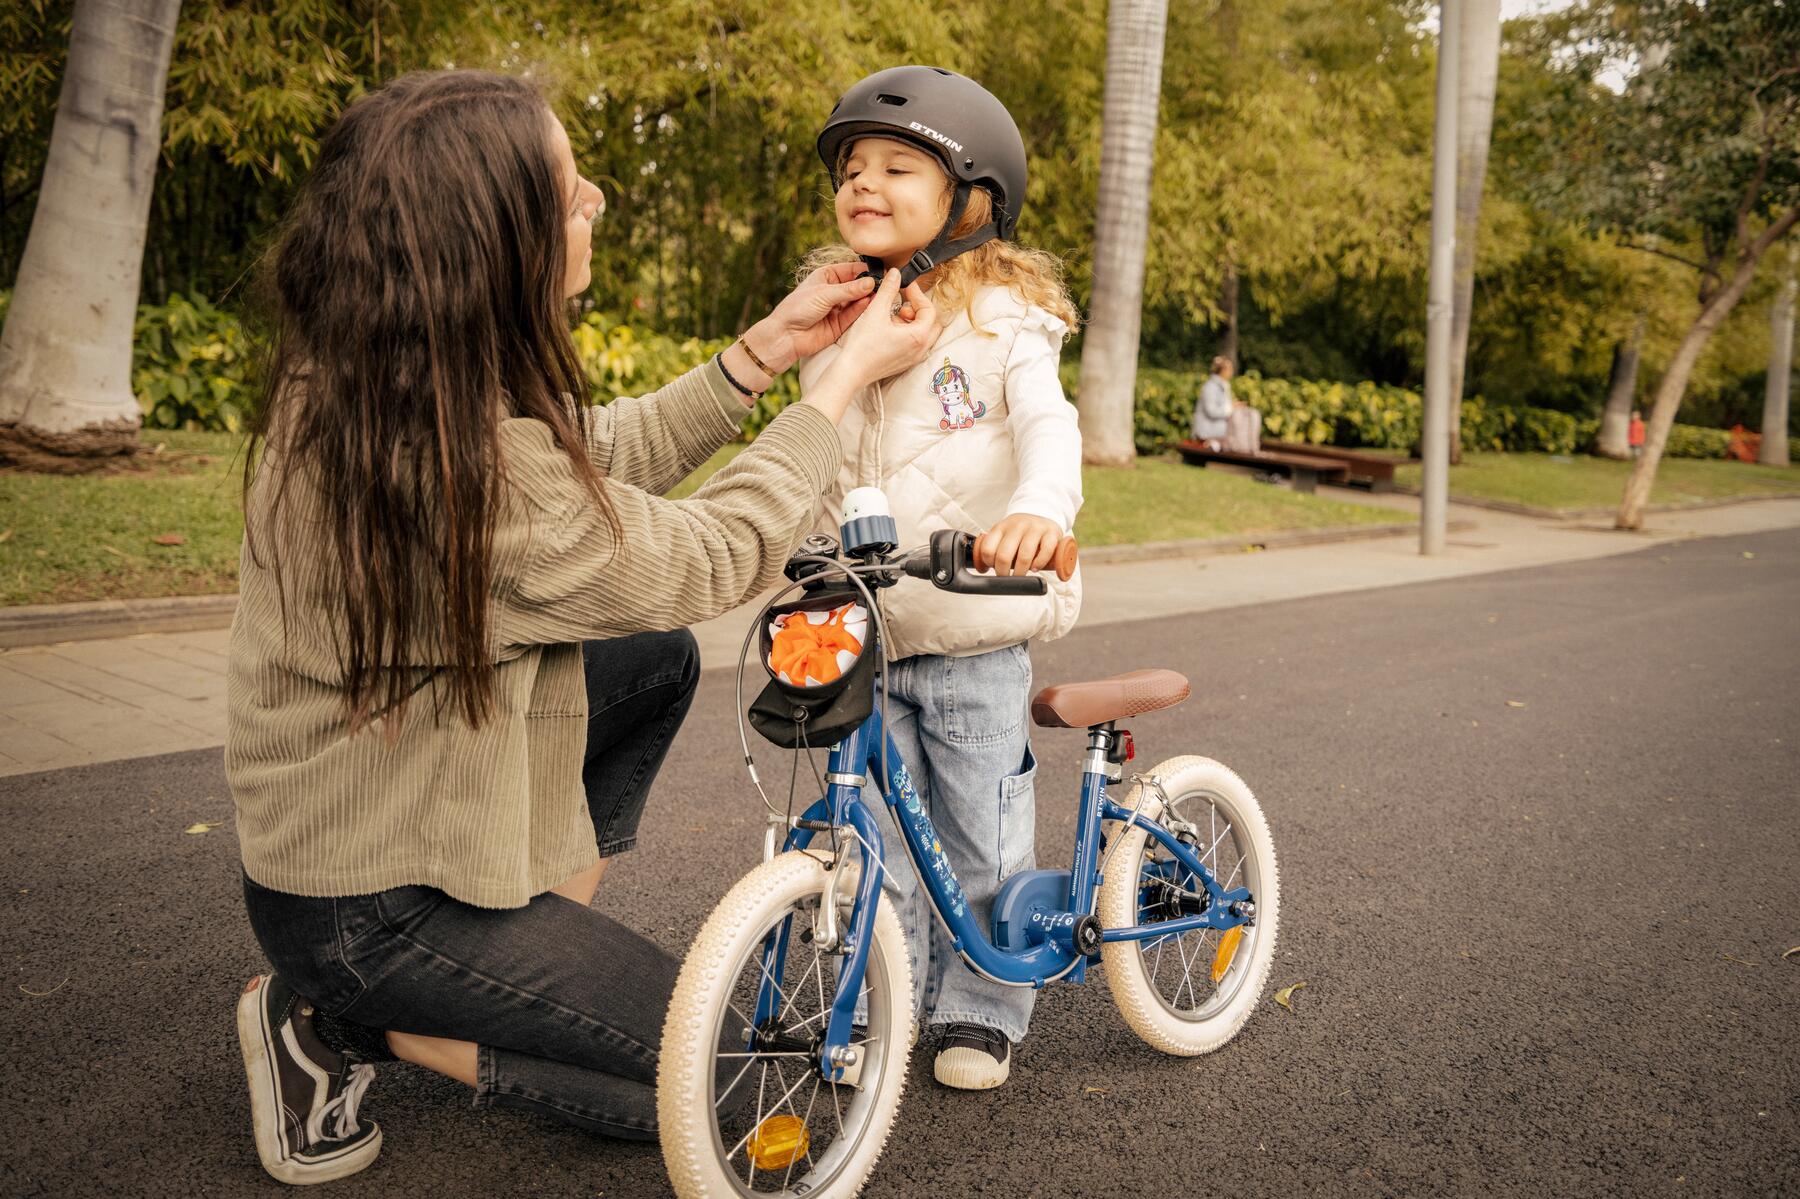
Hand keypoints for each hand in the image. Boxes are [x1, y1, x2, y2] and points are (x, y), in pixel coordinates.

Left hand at [742, 262, 879, 373]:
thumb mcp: (824, 293)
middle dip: (869, 285)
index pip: (851, 270)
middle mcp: (833, 291)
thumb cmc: (797, 308)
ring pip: (858, 301)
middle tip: (883, 284)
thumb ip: (849, 289)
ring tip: (879, 294)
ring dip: (868, 298)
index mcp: (826, 277)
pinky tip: (870, 303)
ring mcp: (837, 308)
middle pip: (857, 286)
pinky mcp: (840, 324)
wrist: (786, 335)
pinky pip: (855, 315)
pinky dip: (863, 310)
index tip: (880, 272)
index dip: (864, 270)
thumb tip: (871, 282)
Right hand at [822, 269, 937, 391]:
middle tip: (902, 302)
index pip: (929, 309)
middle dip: (918, 308)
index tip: (905, 286)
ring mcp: (914, 358)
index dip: (917, 294)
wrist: (851, 371)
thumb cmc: (862, 346)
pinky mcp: (905, 362)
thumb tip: (895, 274)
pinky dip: (907, 331)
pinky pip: (915, 342)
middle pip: (931, 322)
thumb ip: (888, 289)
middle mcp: (921, 349)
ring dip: (912, 320)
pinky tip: (888, 328)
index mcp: (918, 337)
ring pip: (923, 332)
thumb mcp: (876, 311)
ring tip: (892, 315)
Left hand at [974, 514, 1064, 577]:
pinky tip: (1035, 568)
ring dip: (1020, 572)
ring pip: (1024, 556)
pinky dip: (1039, 563)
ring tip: (1020, 575)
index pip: (988, 549)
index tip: (993, 568)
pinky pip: (1045, 551)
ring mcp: (1035, 528)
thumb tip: (981, 569)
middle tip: (1006, 578)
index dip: (989, 563)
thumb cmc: (1020, 532)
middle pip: (1004, 555)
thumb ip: (994, 548)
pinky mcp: (1051, 533)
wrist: (1042, 516)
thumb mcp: (1003, 535)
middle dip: (1003, 573)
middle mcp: (1017, 526)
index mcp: (1001, 527)